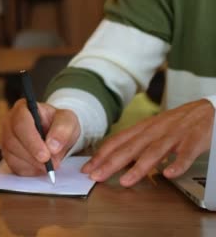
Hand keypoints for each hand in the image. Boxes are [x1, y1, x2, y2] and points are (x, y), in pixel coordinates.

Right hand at [0, 99, 80, 175]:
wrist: (55, 135)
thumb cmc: (59, 124)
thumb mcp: (68, 121)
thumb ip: (63, 129)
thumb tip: (52, 146)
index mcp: (22, 109)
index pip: (21, 123)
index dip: (32, 140)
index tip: (46, 155)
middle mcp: (9, 122)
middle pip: (12, 141)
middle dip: (32, 156)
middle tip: (51, 165)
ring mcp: (5, 139)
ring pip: (12, 155)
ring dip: (33, 164)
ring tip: (50, 165)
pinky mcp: (7, 154)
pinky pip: (14, 166)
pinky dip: (30, 170)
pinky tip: (41, 166)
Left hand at [82, 99, 214, 186]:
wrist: (206, 109)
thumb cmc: (176, 122)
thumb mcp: (152, 129)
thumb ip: (135, 142)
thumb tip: (113, 158)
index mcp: (143, 128)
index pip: (117, 141)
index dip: (101, 155)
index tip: (86, 169)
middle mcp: (155, 130)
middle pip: (130, 148)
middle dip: (111, 163)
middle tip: (96, 177)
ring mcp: (174, 135)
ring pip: (154, 151)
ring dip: (139, 167)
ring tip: (125, 181)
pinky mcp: (194, 139)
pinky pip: (186, 153)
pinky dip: (177, 163)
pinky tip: (169, 174)